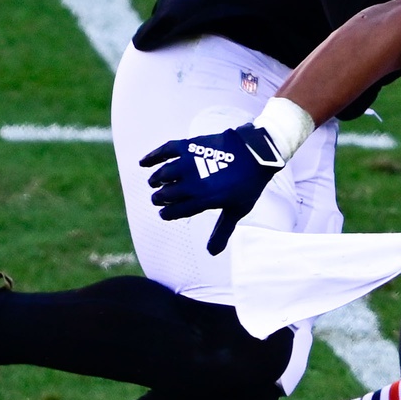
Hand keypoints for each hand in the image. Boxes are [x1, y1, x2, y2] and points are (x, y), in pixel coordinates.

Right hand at [140, 124, 284, 254]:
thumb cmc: (248, 184)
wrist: (257, 153)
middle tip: (158, 199)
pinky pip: (165, 151)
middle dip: (159, 199)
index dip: (167, 214)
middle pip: (166, 194)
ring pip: (163, 175)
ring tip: (155, 182)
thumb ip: (222, 231)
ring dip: (156, 180)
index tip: (164, 214)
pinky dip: (152, 156)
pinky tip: (143, 163)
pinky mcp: (189, 146)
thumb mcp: (237, 210)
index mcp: (204, 200)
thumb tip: (212, 253)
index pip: (176, 211)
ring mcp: (190, 163)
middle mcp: (193, 183)